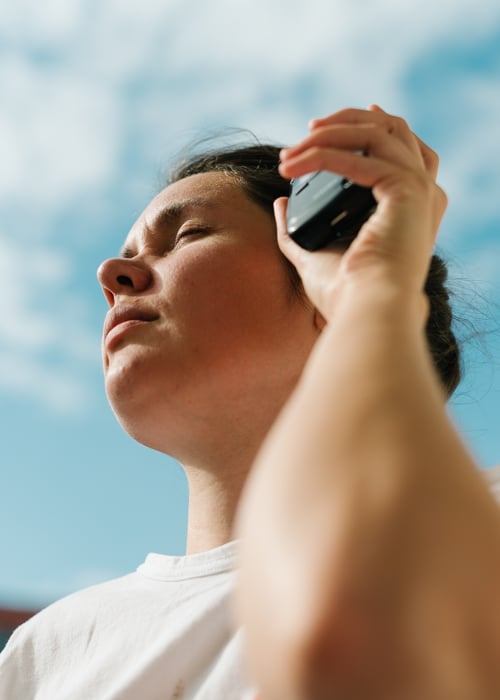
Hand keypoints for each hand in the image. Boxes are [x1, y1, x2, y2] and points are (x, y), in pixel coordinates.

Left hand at [276, 106, 447, 321]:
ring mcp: (419, 191)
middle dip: (349, 122)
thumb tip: (280, 202)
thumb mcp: (313, 255)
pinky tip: (297, 164)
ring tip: (294, 149)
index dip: (378, 127)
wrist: (365, 311)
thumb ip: (296, 229)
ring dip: (332, 133)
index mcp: (412, 211)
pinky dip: (325, 155)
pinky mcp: (406, 191)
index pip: (404, 151)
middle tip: (308, 130)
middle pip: (394, 132)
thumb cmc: (345, 294)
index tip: (341, 119)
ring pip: (379, 133)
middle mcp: (423, 196)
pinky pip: (362, 156)